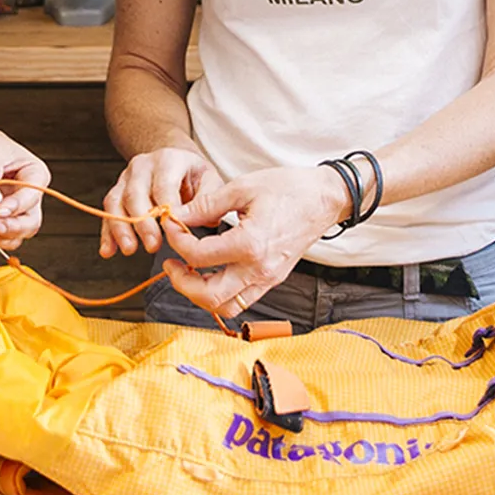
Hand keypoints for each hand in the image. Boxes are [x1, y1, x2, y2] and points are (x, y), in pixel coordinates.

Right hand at [100, 147, 222, 257]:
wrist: (176, 161)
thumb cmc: (194, 175)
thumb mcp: (209, 181)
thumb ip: (205, 201)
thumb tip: (192, 222)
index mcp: (168, 160)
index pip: (163, 185)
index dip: (166, 209)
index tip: (173, 230)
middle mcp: (143, 166)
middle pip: (135, 194)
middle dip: (142, 223)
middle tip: (153, 245)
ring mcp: (126, 178)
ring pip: (116, 202)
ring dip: (121, 228)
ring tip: (130, 249)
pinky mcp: (117, 192)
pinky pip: (108, 212)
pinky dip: (107, 233)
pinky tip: (109, 250)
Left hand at [159, 166, 350, 320]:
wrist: (325, 198)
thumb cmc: (289, 188)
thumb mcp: (242, 187)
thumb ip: (207, 205)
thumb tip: (179, 216)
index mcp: (250, 244)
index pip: (199, 256)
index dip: (177, 241)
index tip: (172, 225)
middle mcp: (259, 269)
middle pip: (209, 297)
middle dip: (182, 283)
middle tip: (170, 263)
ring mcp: (268, 278)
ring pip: (226, 307)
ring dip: (200, 295)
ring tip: (188, 272)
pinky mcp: (272, 279)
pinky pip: (241, 301)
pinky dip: (220, 294)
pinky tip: (210, 273)